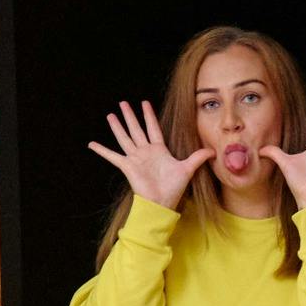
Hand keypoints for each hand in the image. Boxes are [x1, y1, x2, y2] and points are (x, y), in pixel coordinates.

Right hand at [88, 100, 208, 212]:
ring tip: (111, 114)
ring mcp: (135, 158)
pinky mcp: (127, 166)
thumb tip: (214, 150)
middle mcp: (145, 151)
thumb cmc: (173, 188)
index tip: (144, 103)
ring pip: (124, 137)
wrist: (161, 203)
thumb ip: (198, 157)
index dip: (149, 115)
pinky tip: (92, 144)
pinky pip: (112, 156)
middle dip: (130, 115)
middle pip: (136, 129)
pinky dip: (102, 150)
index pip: (153, 128)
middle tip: (123, 102)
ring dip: (117, 126)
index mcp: (159, 150)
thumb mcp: (188, 169)